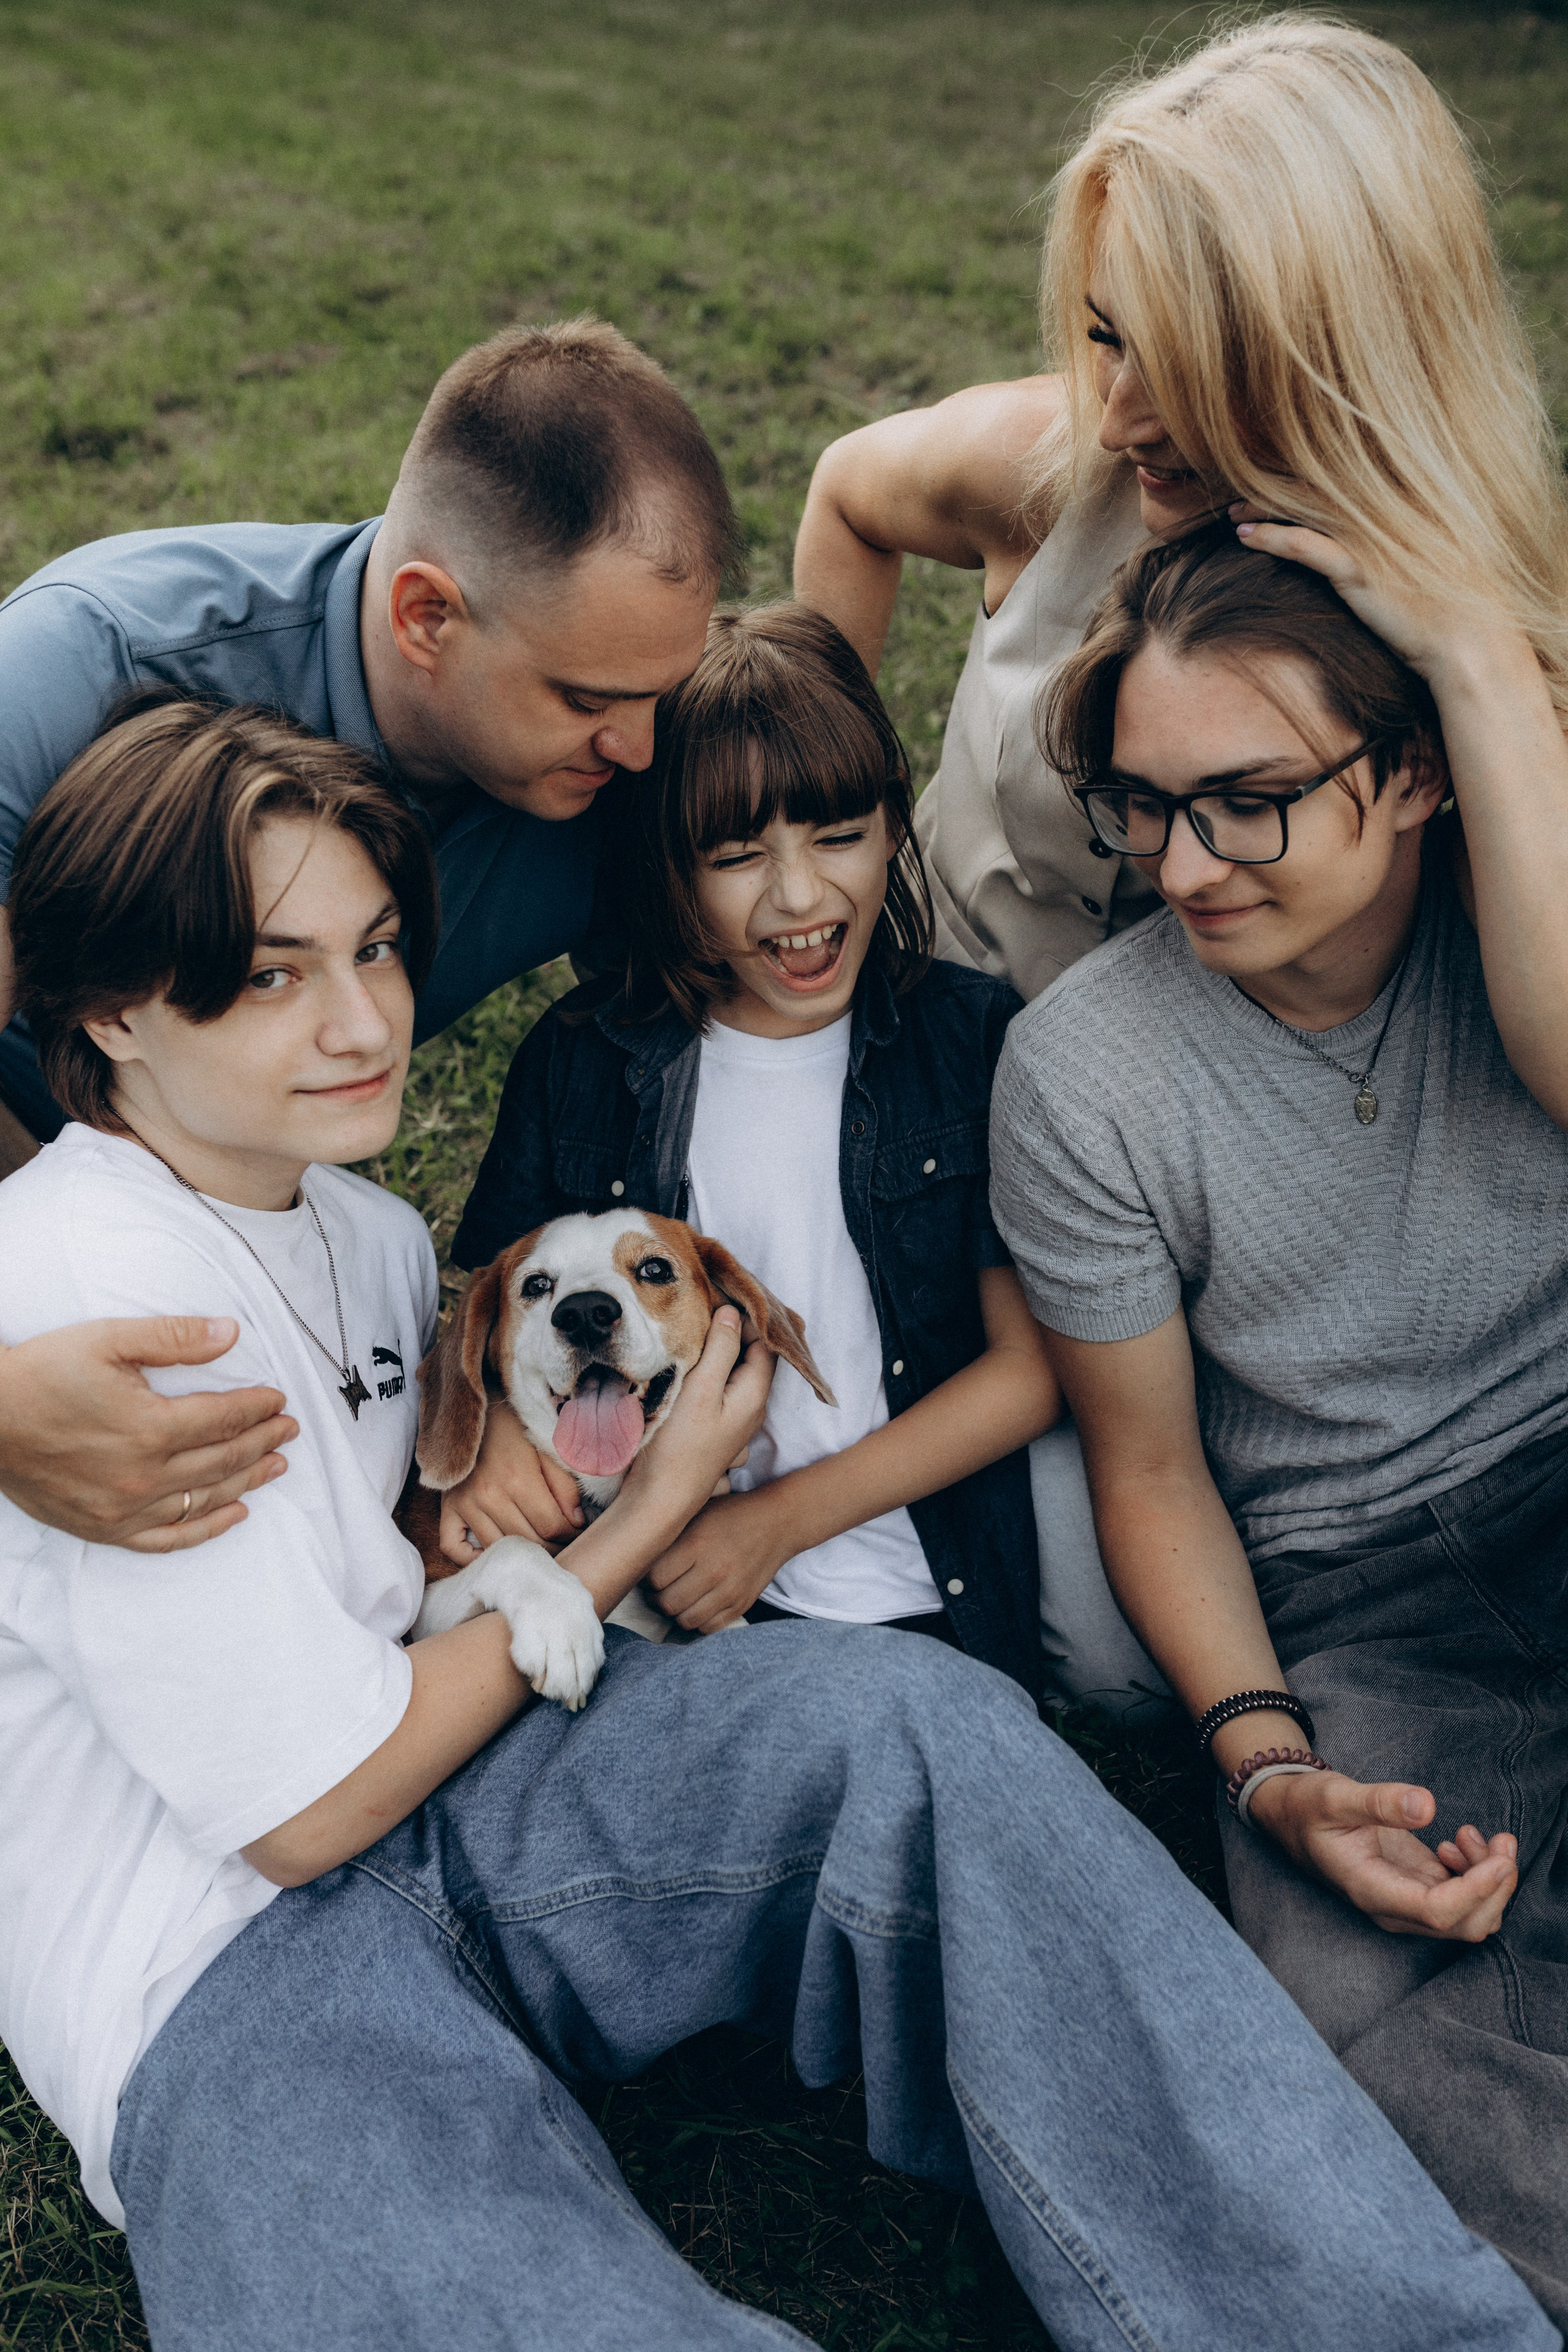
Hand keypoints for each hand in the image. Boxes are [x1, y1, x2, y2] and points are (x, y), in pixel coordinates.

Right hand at [0, 1318, 296, 1551]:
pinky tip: (234, 1514)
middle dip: (263, 1441)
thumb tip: (231, 1333)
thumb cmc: (44, 1373)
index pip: (225, 1418)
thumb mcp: (109, 1339)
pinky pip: (168, 1538)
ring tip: (276, 1465)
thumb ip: (174, 1337)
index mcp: (150, 1427)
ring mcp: (124, 1509)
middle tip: (289, 1429)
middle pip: (223, 1460)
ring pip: (204, 1500)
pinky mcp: (105, 1528)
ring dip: (247, 1481)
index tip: (278, 1399)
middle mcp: (144, 1475)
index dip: (258, 1407)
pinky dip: (206, 1528)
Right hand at [438, 1400, 583, 1564]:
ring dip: (521, 1554)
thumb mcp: (547, 1449)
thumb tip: (576, 1522)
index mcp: (519, 1479)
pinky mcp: (447, 1508)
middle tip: (564, 1544)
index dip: (571, 1535)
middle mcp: (489, 1496)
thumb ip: (565, 1486)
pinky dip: (471, 1558)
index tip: (578, 1533)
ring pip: (498, 1549)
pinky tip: (493, 1552)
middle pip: (529, 1543)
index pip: (552, 1527)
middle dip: (553, 1548)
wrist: (475, 1409)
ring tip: (537, 1548)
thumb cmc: (515, 1428)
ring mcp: (465, 1505)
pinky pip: (453, 1548)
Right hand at [618, 1306, 775, 1536]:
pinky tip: (686, 1368)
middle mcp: (751, 1409)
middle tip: (704, 1307)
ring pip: (733, 1375)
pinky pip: (718, 1392)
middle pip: (750, 1358)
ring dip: (717, 1354)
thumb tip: (731, 1314)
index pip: (764, 1341)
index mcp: (754, 1395)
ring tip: (692, 1331)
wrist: (659, 1502)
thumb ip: (720, 1350)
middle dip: (732, 1332)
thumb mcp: (700, 1390)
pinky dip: (708, 1375)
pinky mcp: (713, 1431)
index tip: (721, 1294)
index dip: (747, 1316)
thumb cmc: (678, 1448)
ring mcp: (733, 1423)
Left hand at [645, 1487, 787, 1633]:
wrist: (777, 1523)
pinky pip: (708, 1628)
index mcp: (697, 1543)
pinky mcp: (742, 1604)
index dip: (645, 1578)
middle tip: (658, 1589)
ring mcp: (730, 1591)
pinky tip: (697, 1605)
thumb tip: (637, 1552)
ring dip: (676, 1612)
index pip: (654, 1578)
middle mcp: (713, 1570)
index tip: (648, 1572)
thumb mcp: (697, 1511)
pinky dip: (697, 1621)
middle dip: (656, 1598)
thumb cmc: (730, 1514)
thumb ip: (670, 1533)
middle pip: (667, 1603)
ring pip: (685, 1620)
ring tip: (677, 1597)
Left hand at [1229, 505, 1518, 685]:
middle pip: (1319, 485)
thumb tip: (1386, 543)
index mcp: (1408, 501)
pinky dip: (1271, 537)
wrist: (1472, 642)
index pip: (1343, 477)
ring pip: (1304, 507)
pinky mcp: (1358, 566)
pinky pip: (1303, 544)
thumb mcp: (1435, 562)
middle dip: (1277, 486)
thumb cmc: (1457, 610)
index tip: (1280, 482)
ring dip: (1263, 507)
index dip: (1307, 477)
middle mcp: (1389, 509)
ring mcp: (1372, 535)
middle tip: (1244, 495)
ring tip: (1234, 513)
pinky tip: (1246, 537)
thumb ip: (1409, 540)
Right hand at [1248, 1768, 1517, 1940]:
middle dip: (1497, 1887)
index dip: (1477, 1889)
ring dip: (1491, 1879)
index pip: (1440, 1912)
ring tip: (1472, 1833)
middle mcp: (1395, 1908)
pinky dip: (1478, 1872)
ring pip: (1472, 1914)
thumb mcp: (1334, 1796)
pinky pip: (1464, 1897)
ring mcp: (1409, 1901)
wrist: (1291, 1816)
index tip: (1499, 1856)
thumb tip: (1426, 1805)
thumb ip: (1379, 1802)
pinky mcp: (1419, 1886)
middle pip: (1466, 1924)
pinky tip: (1459, 1840)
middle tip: (1501, 1839)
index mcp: (1373, 1891)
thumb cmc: (1307, 1807)